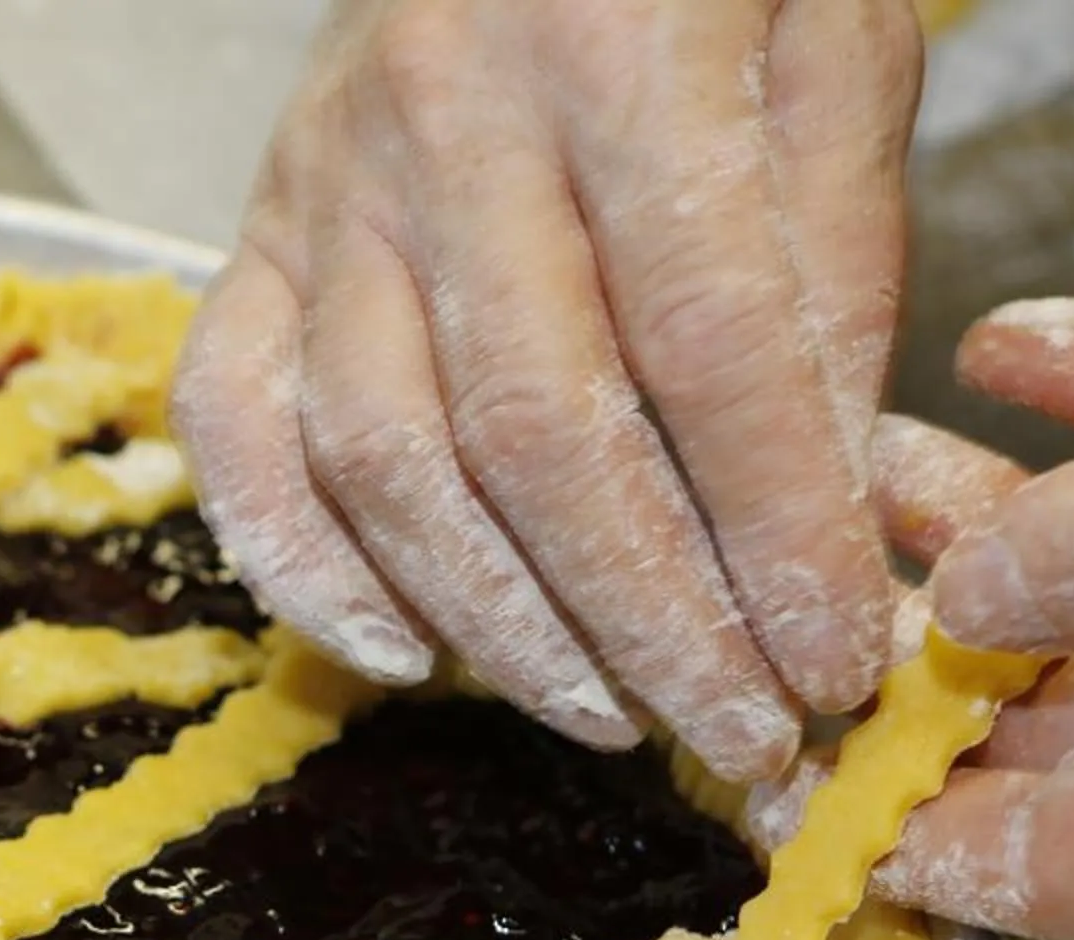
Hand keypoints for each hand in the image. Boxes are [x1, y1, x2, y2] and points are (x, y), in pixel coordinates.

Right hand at [170, 0, 923, 783]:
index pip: (709, 347)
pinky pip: (234, 431)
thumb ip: (837, 256)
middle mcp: (444, 125)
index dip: (779, 533)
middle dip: (649, 623)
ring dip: (499, 622)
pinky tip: (403, 654)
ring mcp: (322, 188)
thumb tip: (829, 508)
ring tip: (606, 714)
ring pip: (382, 457)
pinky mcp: (251, 238)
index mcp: (624, 51)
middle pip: (535, 435)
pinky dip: (299, 565)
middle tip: (737, 737)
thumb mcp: (838, 42)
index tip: (839, 666)